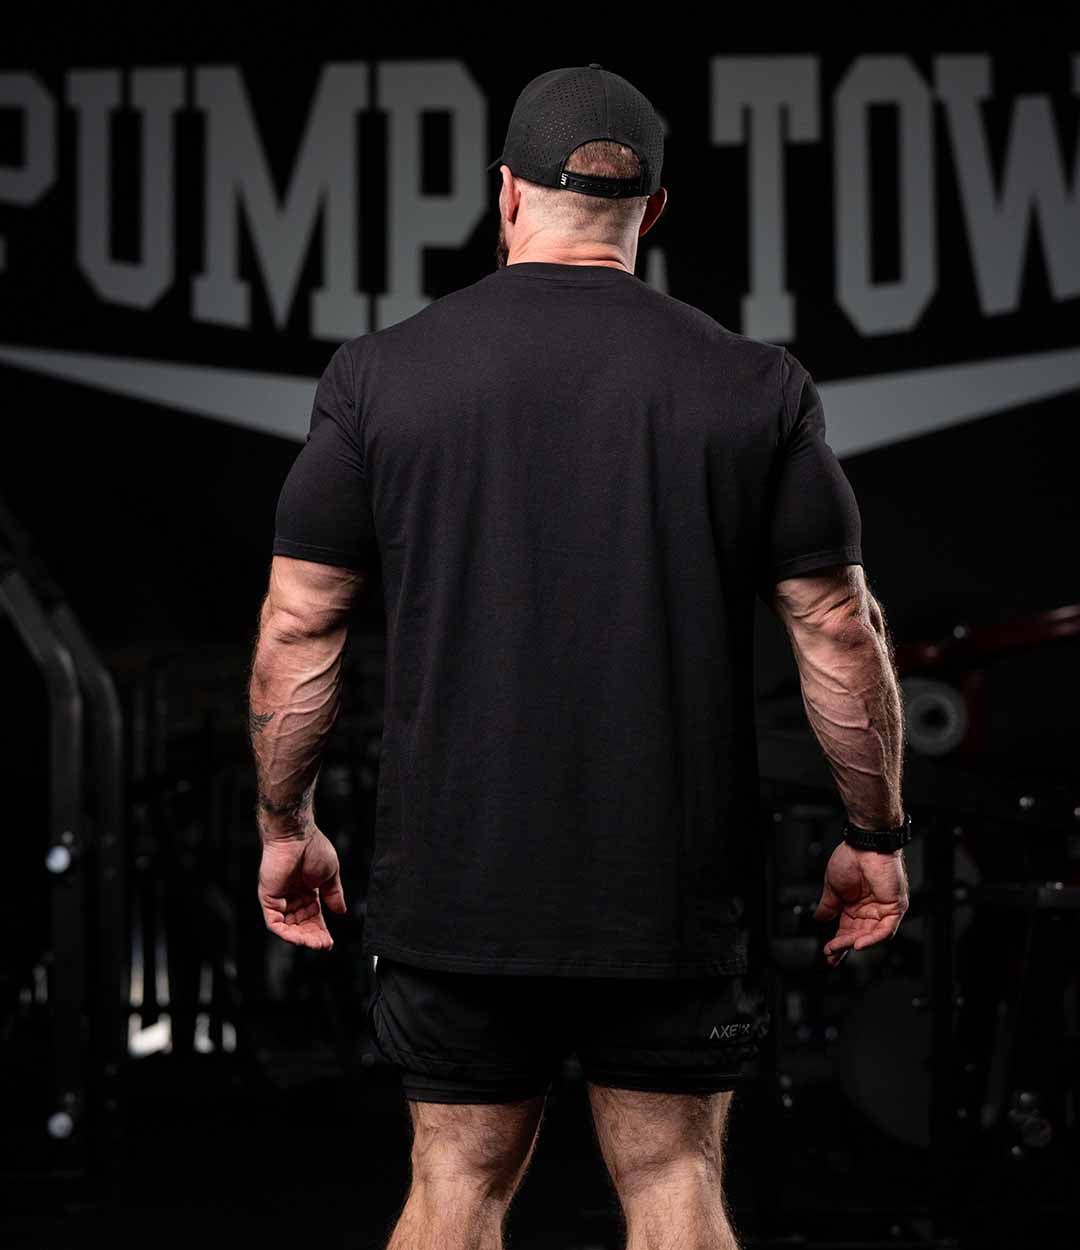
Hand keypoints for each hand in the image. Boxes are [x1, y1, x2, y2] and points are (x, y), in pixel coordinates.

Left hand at [257, 829, 346, 949]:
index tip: (330, 942)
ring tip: (316, 943)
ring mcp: (279, 898)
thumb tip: (341, 911)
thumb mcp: (330, 874)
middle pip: (301, 925)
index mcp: (307, 890)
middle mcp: (292, 896)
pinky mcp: (268, 899)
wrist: (297, 836)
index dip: (321, 930)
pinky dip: (286, 933)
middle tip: (324, 945)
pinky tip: (299, 938)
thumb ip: (333, 894)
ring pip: (288, 927)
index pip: (313, 917)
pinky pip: (274, 923)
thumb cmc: (314, 848)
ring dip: (302, 938)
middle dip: (313, 937)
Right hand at [814, 841, 908, 966]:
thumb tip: (819, 918)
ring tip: (839, 947)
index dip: (837, 943)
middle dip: (843, 946)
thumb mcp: (832, 887)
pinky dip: (872, 938)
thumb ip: (828, 905)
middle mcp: (869, 909)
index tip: (828, 954)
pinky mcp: (894, 907)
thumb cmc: (851, 858)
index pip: (847, 930)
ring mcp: (883, 909)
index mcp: (854, 905)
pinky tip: (858, 943)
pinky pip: (885, 929)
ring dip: (854, 942)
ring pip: (870, 935)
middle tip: (830, 953)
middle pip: (857, 935)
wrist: (864, 845)